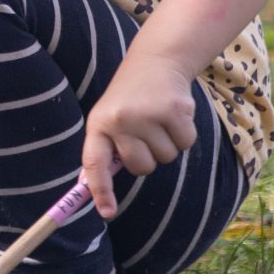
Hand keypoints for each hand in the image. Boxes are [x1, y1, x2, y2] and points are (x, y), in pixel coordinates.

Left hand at [78, 58, 198, 216]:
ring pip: (166, 158)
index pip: (95, 164)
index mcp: (99, 124)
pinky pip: (185, 144)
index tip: (107, 212)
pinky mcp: (174, 110)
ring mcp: (148, 114)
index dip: (100, 191)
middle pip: (141, 167)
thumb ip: (103, 150)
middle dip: (148, 157)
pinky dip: (184, 134)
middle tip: (145, 131)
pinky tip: (175, 114)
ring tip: (158, 118)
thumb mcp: (108, 118)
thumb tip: (88, 186)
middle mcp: (120, 120)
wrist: (155, 61)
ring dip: (168, 144)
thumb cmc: (129, 98)